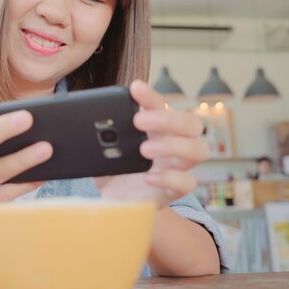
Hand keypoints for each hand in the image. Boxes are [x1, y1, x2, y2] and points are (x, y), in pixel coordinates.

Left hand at [94, 80, 208, 207]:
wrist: (113, 200)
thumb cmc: (113, 167)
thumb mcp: (103, 149)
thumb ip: (101, 136)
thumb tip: (89, 122)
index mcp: (157, 128)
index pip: (162, 105)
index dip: (152, 96)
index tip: (135, 88)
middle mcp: (173, 144)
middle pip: (191, 123)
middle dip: (167, 118)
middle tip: (139, 120)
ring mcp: (177, 167)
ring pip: (199, 150)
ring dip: (173, 145)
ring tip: (144, 149)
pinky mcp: (173, 191)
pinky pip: (187, 183)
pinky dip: (170, 177)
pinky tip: (148, 176)